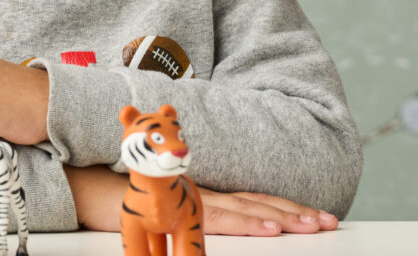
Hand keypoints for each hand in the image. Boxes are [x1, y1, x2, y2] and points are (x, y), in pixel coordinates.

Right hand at [64, 166, 338, 234]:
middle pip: (256, 204)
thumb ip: (178, 222)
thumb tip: (202, 237)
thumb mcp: (155, 215)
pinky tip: (268, 230)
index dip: (282, 209)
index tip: (314, 217)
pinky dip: (247, 224)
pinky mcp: (177, 209)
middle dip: (295, 215)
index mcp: (199, 196)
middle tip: (330, 222)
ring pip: (246, 210)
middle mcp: (201, 194)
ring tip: (313, 227)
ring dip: (282, 219)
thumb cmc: (118, 199)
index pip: (249, 203)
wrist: (86, 181)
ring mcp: (191, 200)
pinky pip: (218, 218)